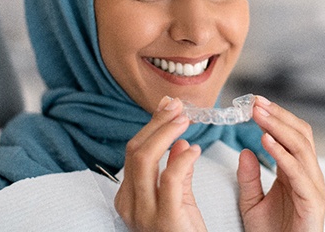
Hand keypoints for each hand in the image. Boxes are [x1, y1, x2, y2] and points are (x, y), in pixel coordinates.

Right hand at [114, 97, 206, 231]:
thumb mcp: (179, 198)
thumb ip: (177, 170)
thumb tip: (180, 142)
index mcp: (129, 196)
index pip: (134, 152)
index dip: (152, 126)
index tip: (169, 107)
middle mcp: (130, 203)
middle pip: (135, 151)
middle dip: (157, 123)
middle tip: (177, 106)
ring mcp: (144, 212)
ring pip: (144, 158)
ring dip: (165, 132)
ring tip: (185, 119)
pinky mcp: (165, 219)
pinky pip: (169, 179)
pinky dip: (182, 158)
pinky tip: (195, 149)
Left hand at [237, 96, 324, 231]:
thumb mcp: (251, 203)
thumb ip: (248, 178)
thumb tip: (245, 151)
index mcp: (296, 172)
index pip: (291, 134)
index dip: (275, 117)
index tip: (254, 103)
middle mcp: (309, 175)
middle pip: (300, 134)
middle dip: (278, 115)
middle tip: (256, 102)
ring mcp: (314, 187)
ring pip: (301, 146)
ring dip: (278, 127)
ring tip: (258, 114)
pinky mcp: (312, 201)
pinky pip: (298, 172)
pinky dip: (282, 153)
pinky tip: (265, 140)